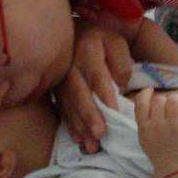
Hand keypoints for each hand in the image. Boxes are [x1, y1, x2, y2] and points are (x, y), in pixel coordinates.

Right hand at [57, 17, 133, 152]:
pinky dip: (70, 125)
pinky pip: (61, 108)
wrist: (73, 32)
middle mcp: (71, 65)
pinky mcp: (55, 89)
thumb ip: (121, 62)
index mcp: (88, 50)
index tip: (114, 112)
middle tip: (100, 135)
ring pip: (69, 105)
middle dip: (89, 115)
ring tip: (91, 145)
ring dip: (80, 126)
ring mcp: (60, 78)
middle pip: (80, 93)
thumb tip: (121, 85)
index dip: (105, 94)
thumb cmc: (101, 39)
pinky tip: (78, 139)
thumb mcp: (116, 42)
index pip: (97, 75)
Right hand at [132, 88, 177, 176]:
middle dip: (164, 100)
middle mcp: (157, 126)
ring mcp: (173, 127)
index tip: (150, 90)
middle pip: (159, 99)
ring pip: (174, 99)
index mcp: (144, 128)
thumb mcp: (142, 135)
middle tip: (168, 107)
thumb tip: (147, 91)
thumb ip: (142, 116)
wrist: (173, 166)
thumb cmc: (157, 148)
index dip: (145, 93)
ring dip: (176, 100)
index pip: (141, 103)